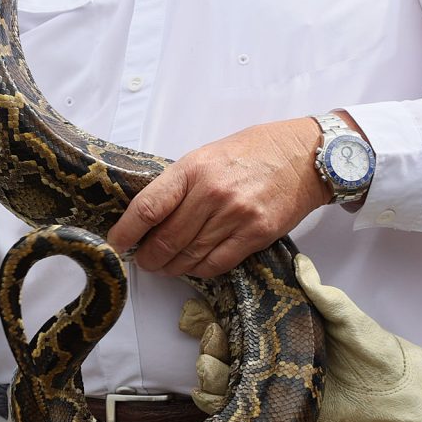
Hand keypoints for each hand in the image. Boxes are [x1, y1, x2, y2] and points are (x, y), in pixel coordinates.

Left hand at [106, 117, 327, 276]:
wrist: (304, 155)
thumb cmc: (250, 152)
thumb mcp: (204, 156)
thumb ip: (178, 184)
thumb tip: (147, 215)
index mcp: (191, 170)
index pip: (147, 208)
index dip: (126, 231)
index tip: (116, 242)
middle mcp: (211, 194)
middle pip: (166, 239)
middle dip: (147, 257)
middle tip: (141, 261)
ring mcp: (236, 216)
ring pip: (190, 256)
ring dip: (171, 267)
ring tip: (163, 266)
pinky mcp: (257, 234)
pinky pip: (218, 263)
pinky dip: (199, 270)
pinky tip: (191, 266)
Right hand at [180, 254, 421, 421]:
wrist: (397, 404)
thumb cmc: (376, 355)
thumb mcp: (352, 322)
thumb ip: (326, 297)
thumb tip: (300, 262)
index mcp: (279, 331)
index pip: (233, 315)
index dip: (211, 308)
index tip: (205, 304)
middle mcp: (265, 358)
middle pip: (216, 344)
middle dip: (206, 338)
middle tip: (214, 335)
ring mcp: (263, 388)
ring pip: (214, 376)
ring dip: (206, 369)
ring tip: (213, 364)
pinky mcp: (266, 418)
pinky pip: (227, 411)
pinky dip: (213, 402)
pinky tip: (218, 394)